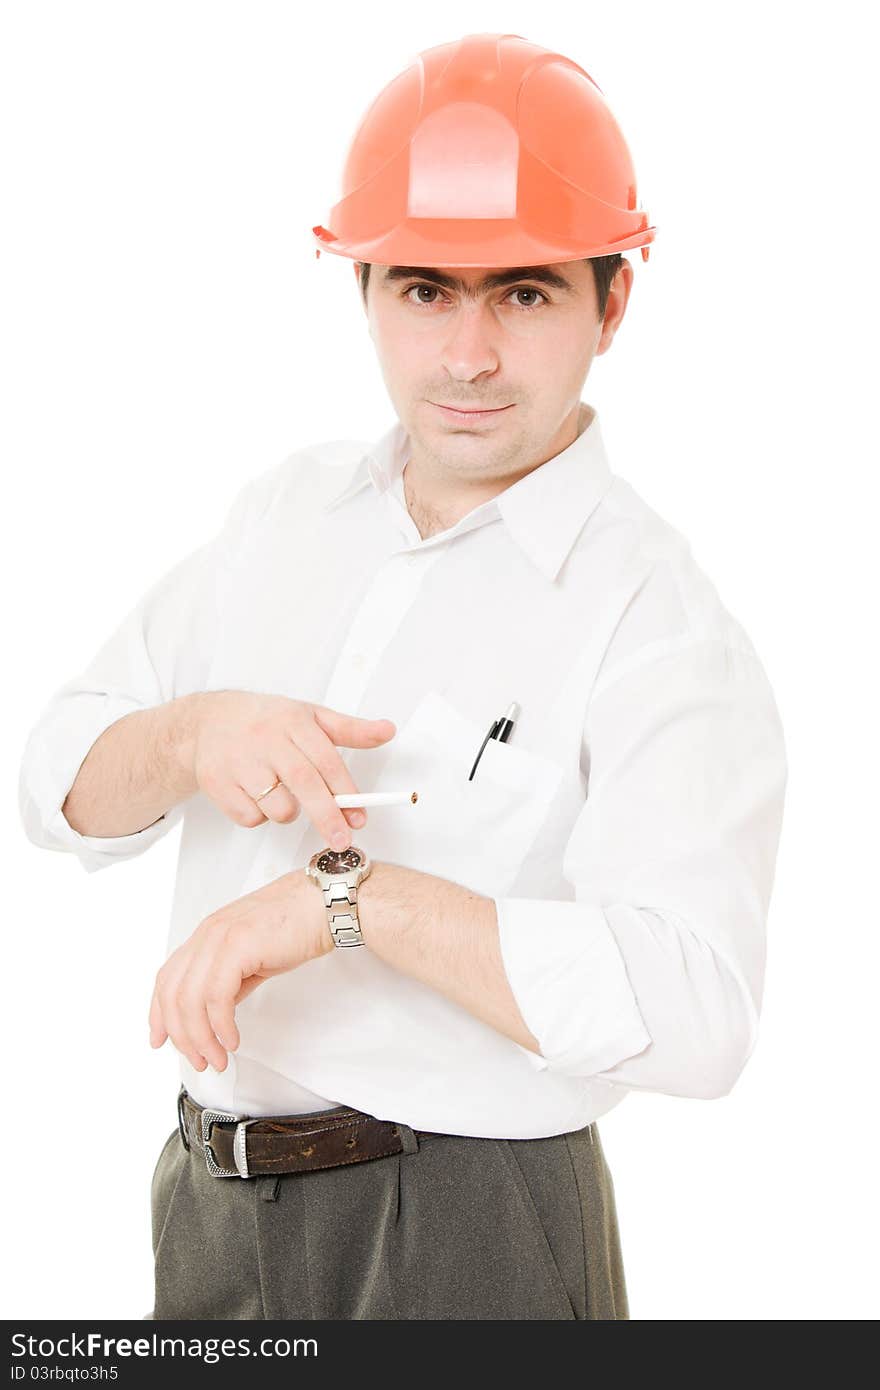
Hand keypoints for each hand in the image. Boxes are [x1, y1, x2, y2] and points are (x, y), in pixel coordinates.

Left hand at [147, 868, 330, 1071]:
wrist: (325, 904)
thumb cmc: (297, 924)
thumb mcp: (252, 954)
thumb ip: (230, 980)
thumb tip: (217, 1011)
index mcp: (207, 935)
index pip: (167, 978)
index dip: (158, 1014)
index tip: (160, 1040)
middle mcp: (207, 934)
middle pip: (172, 994)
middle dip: (182, 1036)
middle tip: (199, 1060)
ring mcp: (220, 938)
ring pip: (190, 999)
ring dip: (201, 1037)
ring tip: (217, 1057)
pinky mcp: (239, 946)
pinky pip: (217, 996)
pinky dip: (220, 1025)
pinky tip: (232, 1039)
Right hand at [186, 691, 395, 847]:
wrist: (208, 721)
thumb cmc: (267, 721)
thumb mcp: (310, 717)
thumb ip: (350, 729)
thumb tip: (387, 731)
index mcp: (293, 722)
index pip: (326, 761)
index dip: (346, 793)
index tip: (359, 818)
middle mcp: (266, 740)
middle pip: (304, 784)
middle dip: (327, 817)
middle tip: (341, 840)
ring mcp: (240, 762)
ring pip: (277, 807)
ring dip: (288, 813)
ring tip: (282, 794)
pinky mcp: (217, 783)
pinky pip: (249, 817)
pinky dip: (259, 816)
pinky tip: (255, 795)